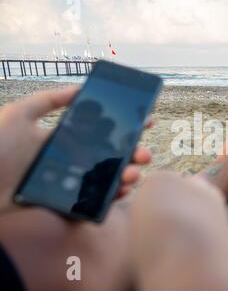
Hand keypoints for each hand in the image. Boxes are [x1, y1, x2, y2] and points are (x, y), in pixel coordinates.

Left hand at [0, 87, 152, 211]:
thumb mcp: (19, 115)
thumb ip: (48, 100)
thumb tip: (79, 89)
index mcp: (65, 138)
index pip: (100, 131)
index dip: (124, 126)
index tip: (145, 120)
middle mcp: (72, 159)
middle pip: (111, 155)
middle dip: (133, 153)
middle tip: (145, 152)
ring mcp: (71, 181)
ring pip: (108, 178)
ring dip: (128, 174)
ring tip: (135, 172)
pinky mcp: (67, 202)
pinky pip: (95, 200)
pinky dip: (113, 196)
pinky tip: (122, 190)